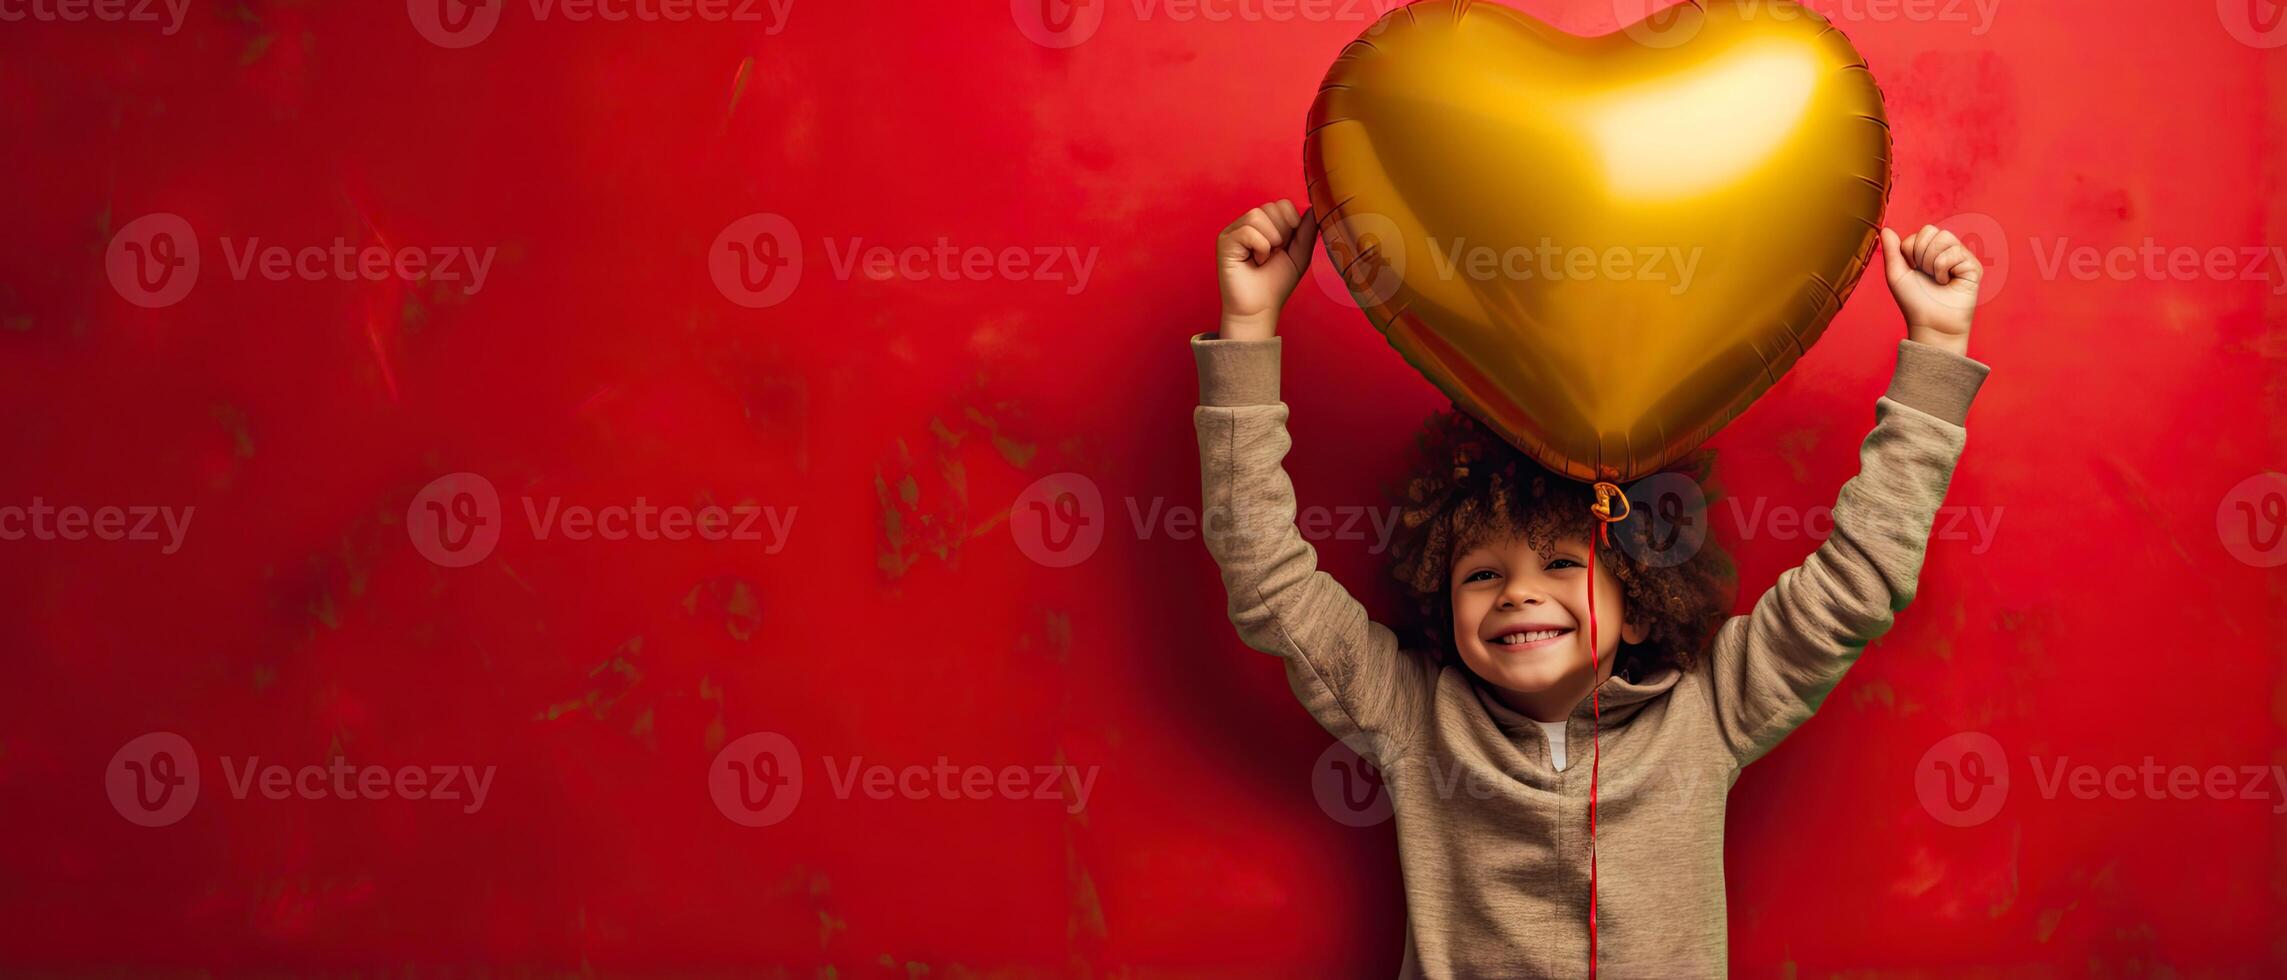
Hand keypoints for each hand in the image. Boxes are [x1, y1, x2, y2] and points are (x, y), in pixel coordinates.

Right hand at [1216, 199, 1318, 341]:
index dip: (1291, 222)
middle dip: (1281, 233)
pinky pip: (1248, 230)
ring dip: (1270, 241)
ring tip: (1264, 258)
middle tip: (1274, 254)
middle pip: (1271, 207)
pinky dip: (1259, 247)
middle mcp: (1247, 224)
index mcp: (1265, 225)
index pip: (1282, 204)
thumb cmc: (1275, 284)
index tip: (1286, 246)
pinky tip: (1255, 261)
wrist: (1259, 309)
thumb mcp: (1299, 254)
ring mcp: (1234, 231)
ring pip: (1258, 215)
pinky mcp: (1225, 241)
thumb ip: (1307, 231)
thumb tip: (1314, 209)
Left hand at [1880, 224, 1978, 356]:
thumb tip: (1886, 229)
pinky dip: (1944, 269)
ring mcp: (1962, 257)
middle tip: (1926, 275)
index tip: (1914, 270)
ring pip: (1944, 238)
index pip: (1920, 232)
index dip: (1910, 251)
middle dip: (1920, 255)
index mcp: (1930, 251)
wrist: (1931, 323)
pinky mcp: (1974, 266)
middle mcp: (1947, 251)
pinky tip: (1948, 283)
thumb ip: (1892, 251)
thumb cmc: (1914, 302)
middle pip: (1931, 231)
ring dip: (1932, 262)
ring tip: (1938, 279)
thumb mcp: (1896, 275)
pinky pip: (1954, 253)